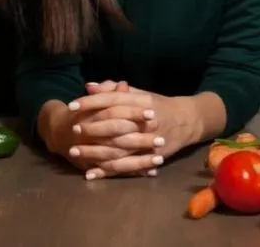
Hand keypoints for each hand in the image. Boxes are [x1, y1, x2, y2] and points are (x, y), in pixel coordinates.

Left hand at [67, 86, 201, 179]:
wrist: (187, 121)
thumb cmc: (158, 106)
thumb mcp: (139, 93)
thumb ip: (113, 90)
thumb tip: (88, 86)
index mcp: (142, 102)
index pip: (112, 101)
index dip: (91, 102)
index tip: (72, 105)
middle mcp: (146, 121)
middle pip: (114, 124)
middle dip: (91, 127)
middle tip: (73, 130)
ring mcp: (149, 141)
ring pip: (118, 148)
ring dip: (94, 152)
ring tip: (74, 152)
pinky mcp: (151, 158)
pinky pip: (126, 167)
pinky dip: (107, 171)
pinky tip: (90, 173)